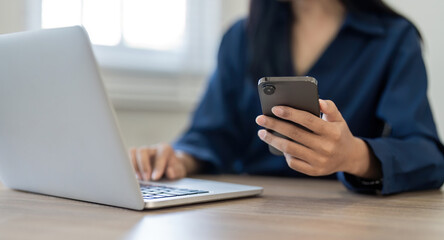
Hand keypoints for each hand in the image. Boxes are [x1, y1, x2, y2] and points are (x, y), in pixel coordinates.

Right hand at [129, 143, 199, 180]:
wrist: (171, 167)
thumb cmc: (174, 169)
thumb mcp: (180, 171)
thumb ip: (176, 171)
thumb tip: (170, 172)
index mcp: (165, 149)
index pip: (161, 154)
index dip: (158, 166)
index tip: (155, 178)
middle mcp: (152, 149)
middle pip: (143, 151)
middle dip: (143, 166)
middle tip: (147, 179)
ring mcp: (142, 152)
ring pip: (133, 153)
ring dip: (134, 166)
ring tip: (139, 179)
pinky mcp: (135, 158)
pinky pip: (127, 158)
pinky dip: (128, 167)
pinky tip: (132, 177)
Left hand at [256, 99, 380, 178]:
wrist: (349, 157)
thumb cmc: (339, 133)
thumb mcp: (339, 119)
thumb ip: (330, 108)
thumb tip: (317, 100)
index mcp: (332, 132)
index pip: (308, 120)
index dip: (290, 113)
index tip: (274, 108)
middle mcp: (326, 147)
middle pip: (294, 134)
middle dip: (274, 125)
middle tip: (260, 118)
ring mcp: (320, 161)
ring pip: (290, 149)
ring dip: (273, 140)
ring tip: (262, 132)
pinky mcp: (314, 171)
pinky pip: (293, 162)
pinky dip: (284, 154)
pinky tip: (278, 145)